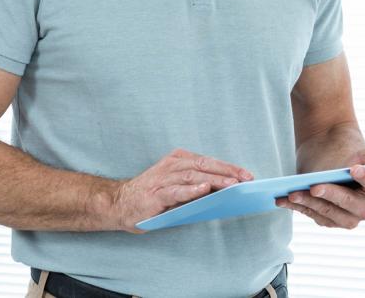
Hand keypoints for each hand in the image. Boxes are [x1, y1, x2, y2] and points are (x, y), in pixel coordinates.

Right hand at [113, 148, 254, 233]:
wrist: (117, 204)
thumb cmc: (150, 196)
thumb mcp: (175, 187)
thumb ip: (195, 187)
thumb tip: (224, 192)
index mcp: (178, 160)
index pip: (208, 161)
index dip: (228, 167)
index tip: (247, 174)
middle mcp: (171, 166)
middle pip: (204, 165)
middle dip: (227, 172)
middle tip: (245, 179)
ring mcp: (162, 179)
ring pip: (193, 176)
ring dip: (214, 179)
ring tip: (232, 184)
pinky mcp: (155, 194)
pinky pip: (175, 190)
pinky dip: (191, 190)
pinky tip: (204, 190)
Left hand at [275, 146, 364, 228]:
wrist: (325, 149)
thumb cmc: (345, 148)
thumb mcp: (358, 150)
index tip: (353, 168)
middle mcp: (364, 207)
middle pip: (349, 206)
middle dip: (331, 196)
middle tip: (315, 186)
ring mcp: (346, 216)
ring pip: (328, 215)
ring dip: (309, 204)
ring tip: (292, 193)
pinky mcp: (327, 219)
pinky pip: (312, 215)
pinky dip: (297, 207)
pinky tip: (282, 199)